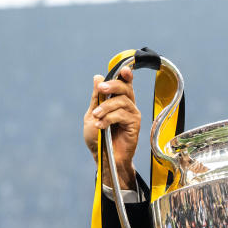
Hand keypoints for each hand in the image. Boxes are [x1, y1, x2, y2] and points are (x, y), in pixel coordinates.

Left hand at [84, 66, 140, 190]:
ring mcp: (132, 114)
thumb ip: (96, 97)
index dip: (125, 75)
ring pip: (122, 101)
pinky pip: (122, 114)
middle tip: (100, 89)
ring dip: (106, 107)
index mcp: (118, 101)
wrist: (103, 157)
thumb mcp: (92, 114)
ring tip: (96, 117)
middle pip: (125, 88)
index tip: (124, 70)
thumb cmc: (98, 138)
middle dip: (113, 85)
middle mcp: (127, 106)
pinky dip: (109, 118)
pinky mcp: (134, 124)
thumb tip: (97, 76)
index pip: (124, 83)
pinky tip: (101, 125)